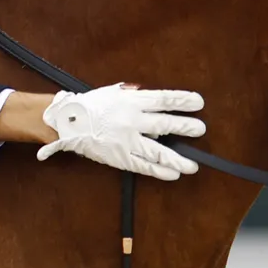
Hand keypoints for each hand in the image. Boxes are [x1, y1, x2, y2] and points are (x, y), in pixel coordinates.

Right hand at [36, 83, 204, 180]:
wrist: (68, 122)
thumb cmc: (92, 105)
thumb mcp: (115, 92)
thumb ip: (136, 96)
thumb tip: (158, 101)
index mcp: (131, 101)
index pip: (163, 100)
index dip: (182, 100)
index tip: (198, 103)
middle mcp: (131, 120)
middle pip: (165, 125)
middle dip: (185, 128)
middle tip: (200, 130)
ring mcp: (126, 141)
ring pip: (157, 152)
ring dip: (177, 159)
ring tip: (192, 166)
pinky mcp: (120, 157)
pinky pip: (143, 166)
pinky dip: (159, 171)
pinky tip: (173, 174)